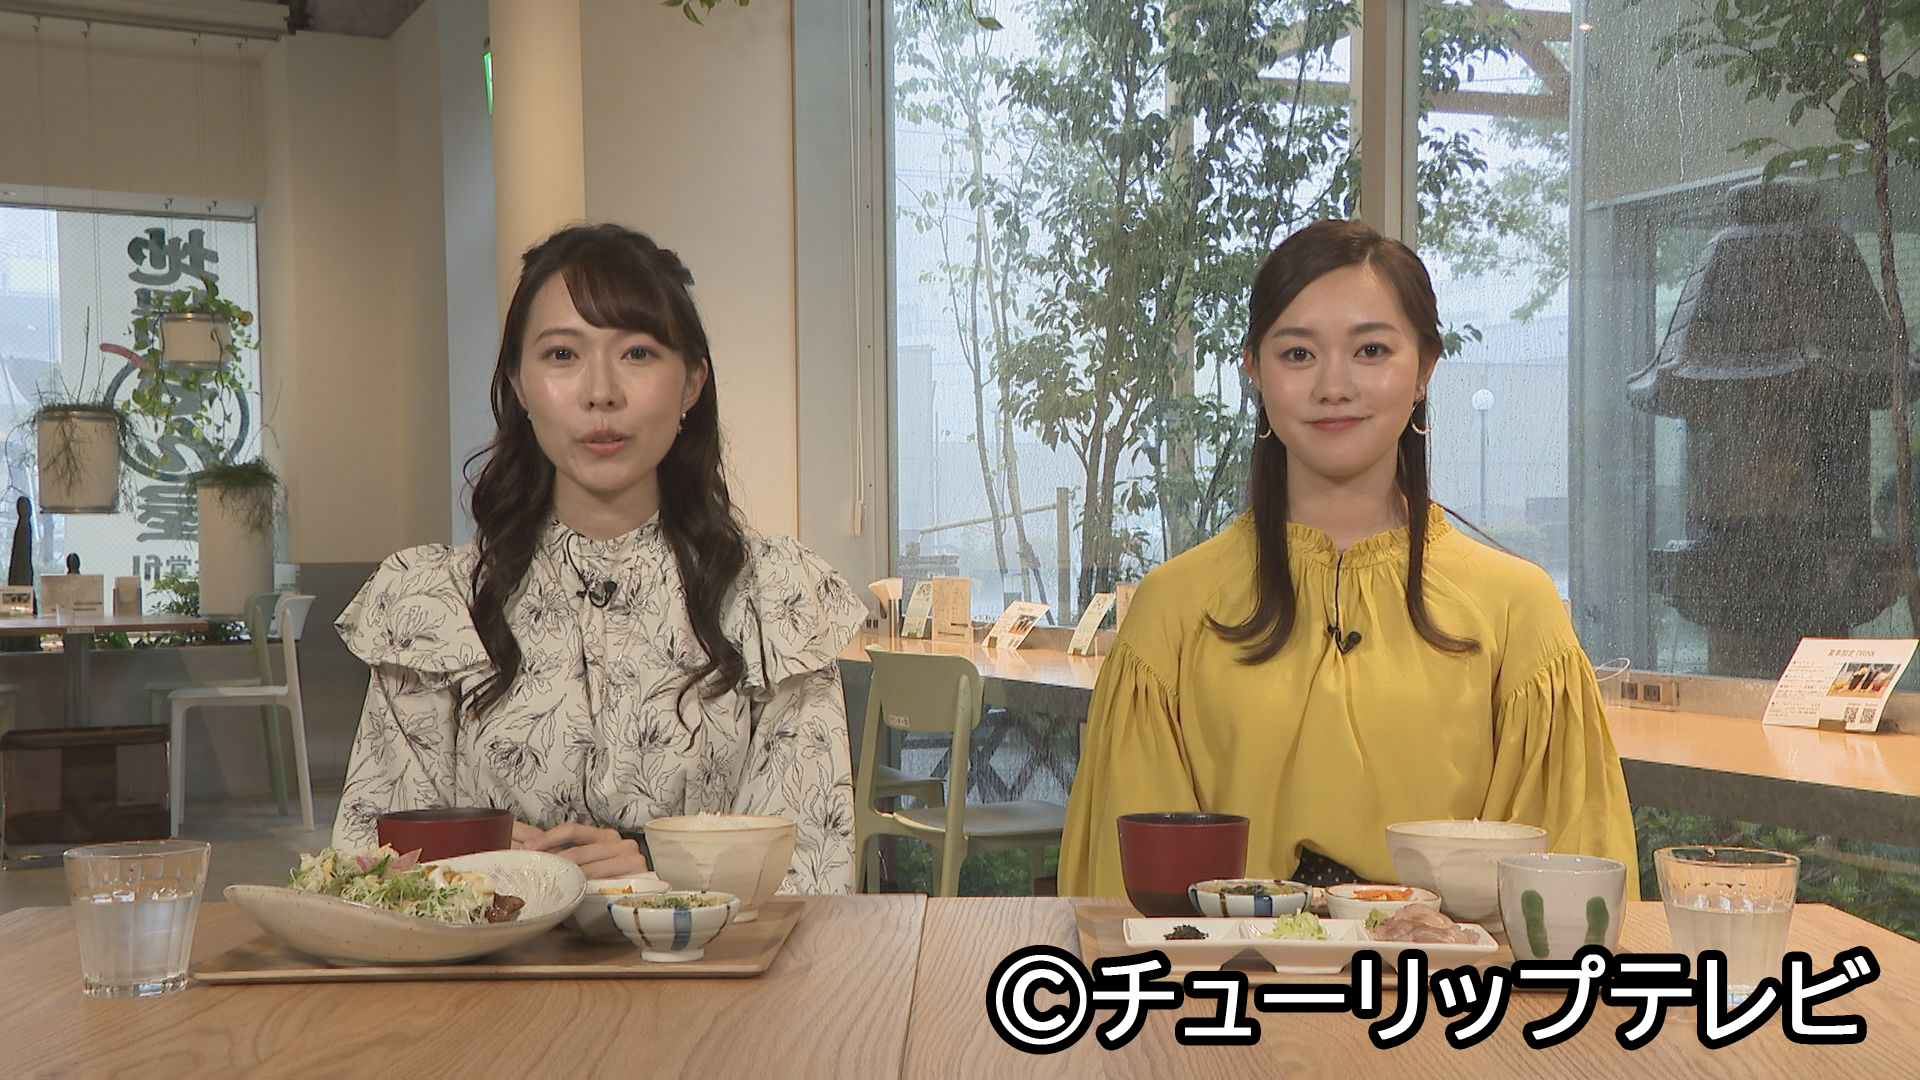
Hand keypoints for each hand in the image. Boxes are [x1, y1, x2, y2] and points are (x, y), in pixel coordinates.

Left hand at [516, 821, 649, 877]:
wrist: (639, 903)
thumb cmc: (607, 887)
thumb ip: (565, 859)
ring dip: (567, 875)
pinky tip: (574, 889)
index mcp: (603, 836)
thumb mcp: (585, 867)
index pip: (572, 830)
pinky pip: (604, 878)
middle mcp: (617, 841)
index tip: (528, 848)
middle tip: (533, 869)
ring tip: (549, 882)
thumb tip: (529, 848)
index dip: (548, 838)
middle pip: (578, 850)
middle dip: (553, 860)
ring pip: (588, 865)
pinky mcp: (636, 870)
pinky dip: (586, 884)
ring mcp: (628, 855)